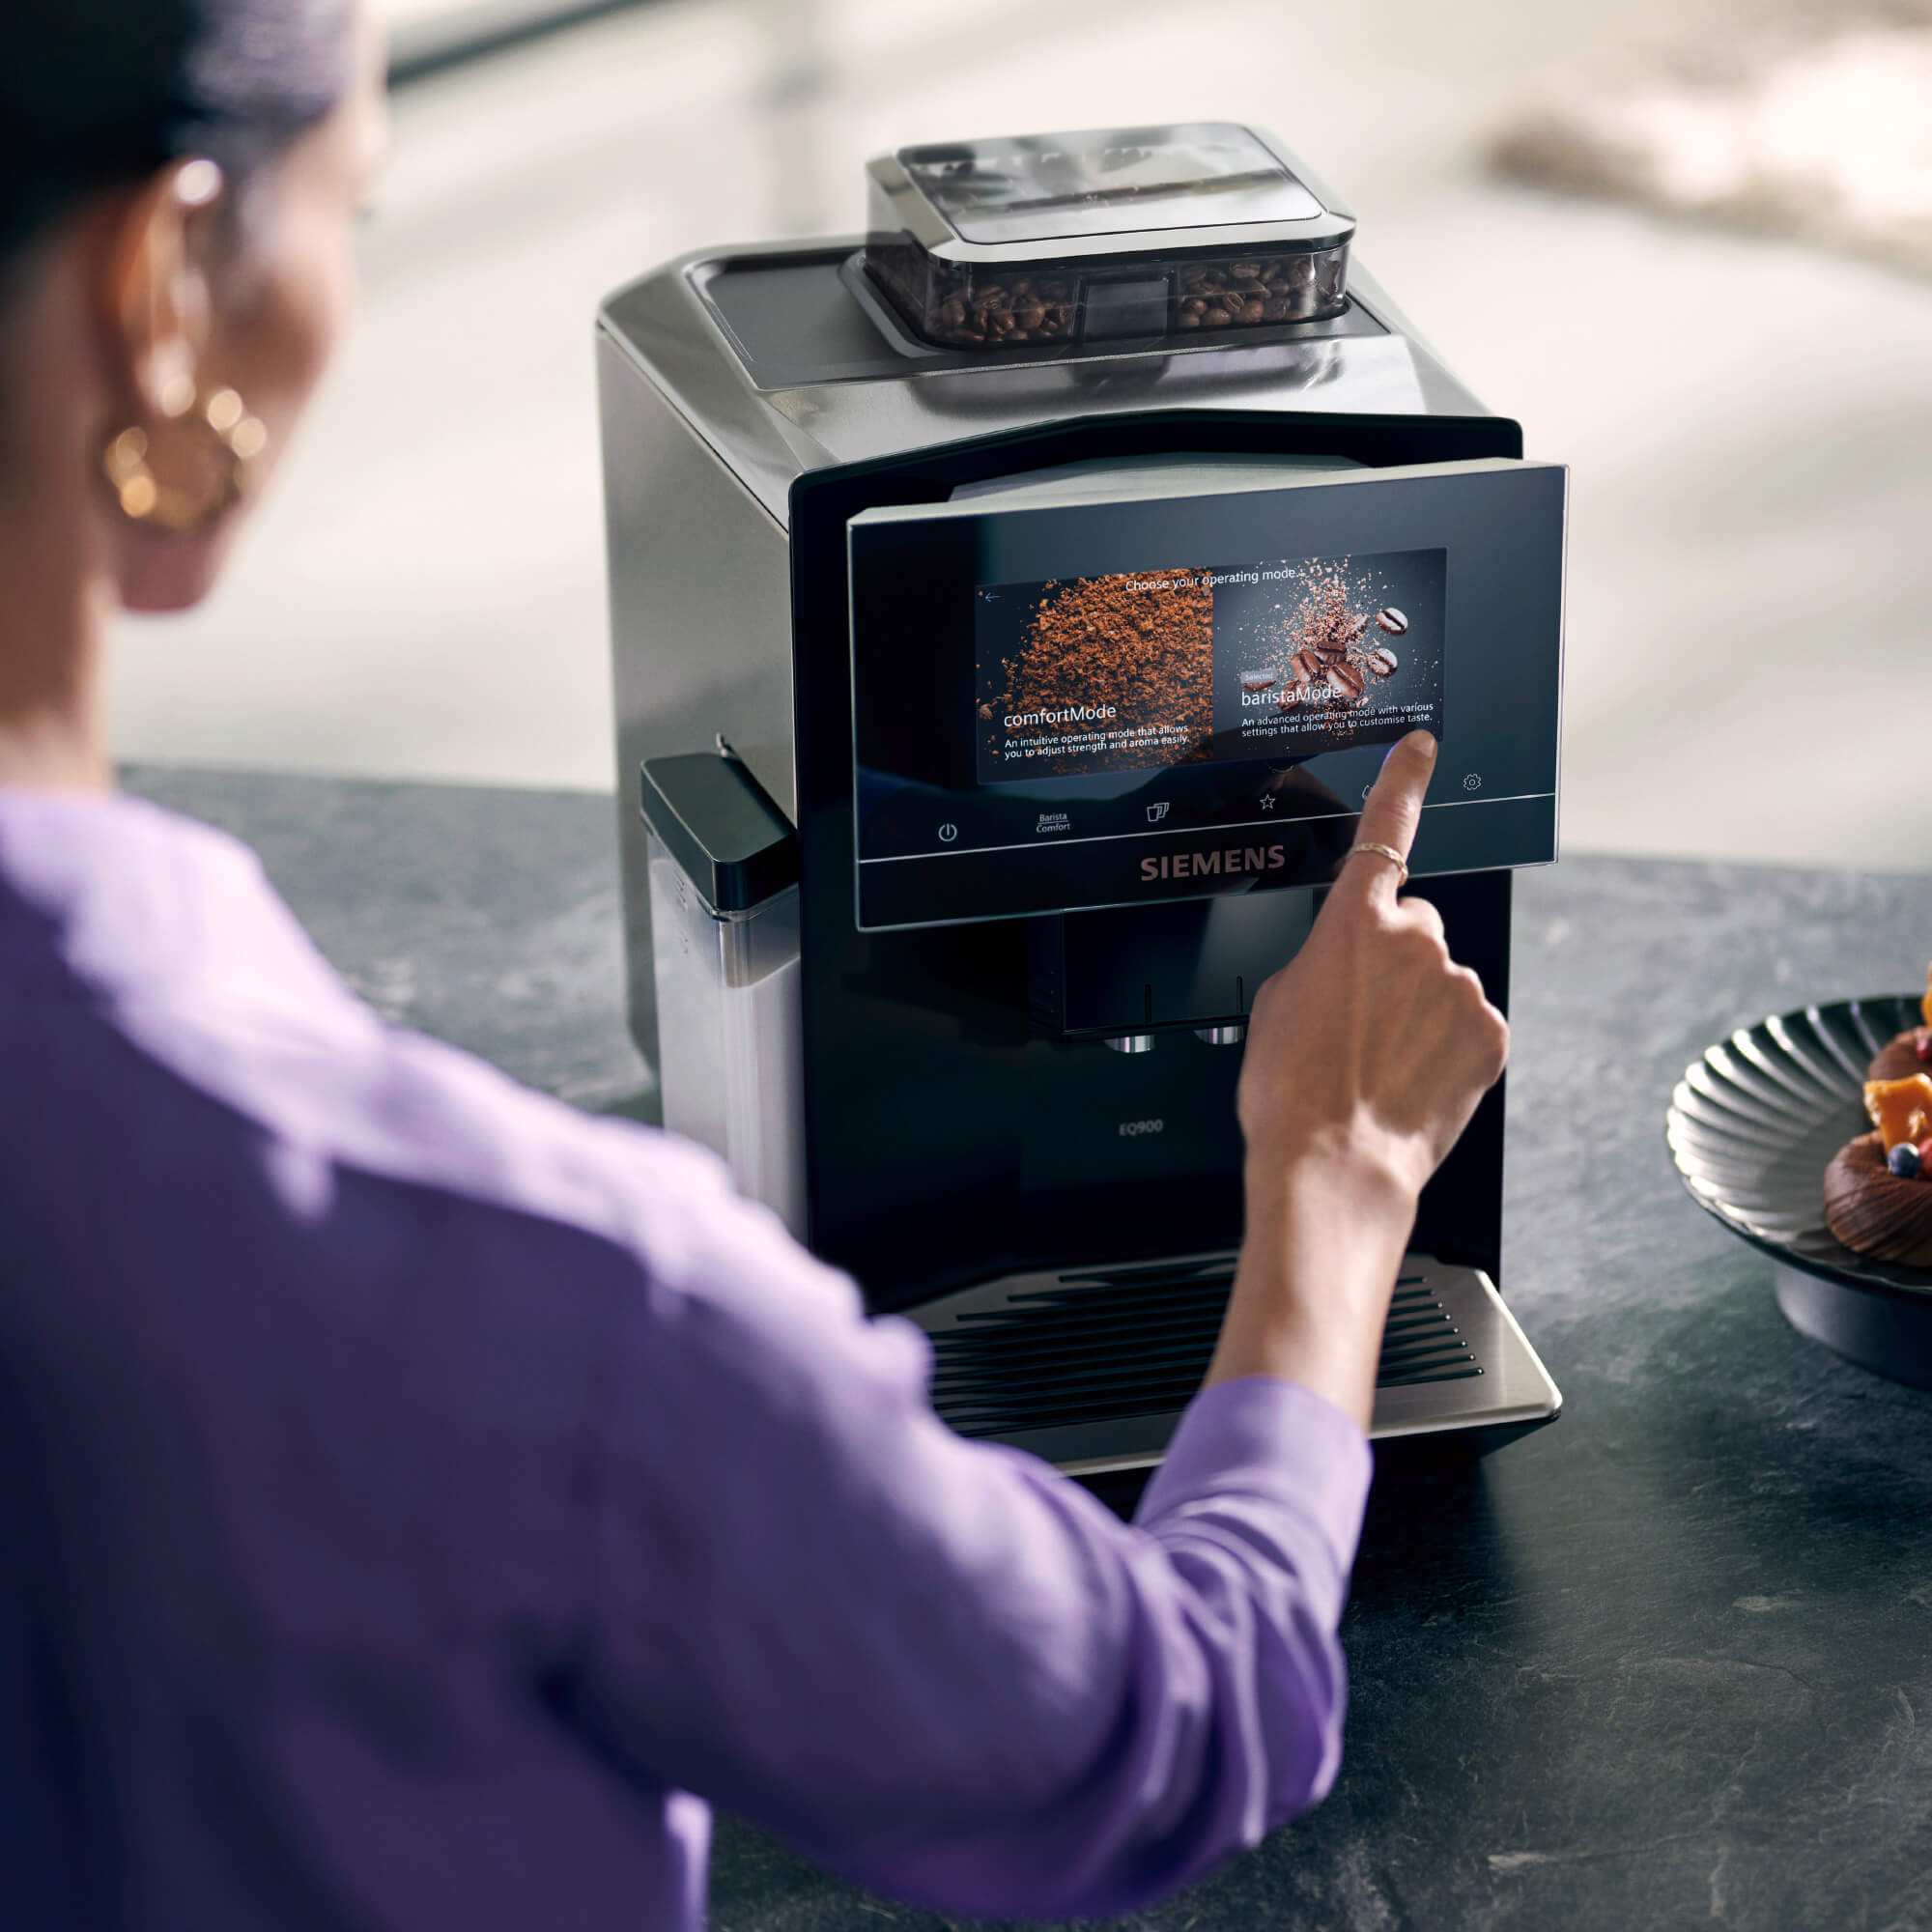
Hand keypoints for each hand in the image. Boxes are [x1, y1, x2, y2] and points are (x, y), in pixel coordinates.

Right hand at [1205, 732, 1509, 1426]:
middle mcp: (1418, 942)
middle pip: (1415, 928)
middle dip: (1395, 962)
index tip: (1423, 748)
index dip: (1404, 782)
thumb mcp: (1275, 1005)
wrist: (1333, 1165)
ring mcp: (1461, 988)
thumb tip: (1343, 967)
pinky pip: (1469, 1024)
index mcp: (1354, 923)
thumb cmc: (1291, 1093)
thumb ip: (1318, 960)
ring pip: (1442, 983)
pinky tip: (1412, 1080)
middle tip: (1360, 1021)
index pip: (1385, 831)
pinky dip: (1447, 1046)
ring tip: (1379, 1064)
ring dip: (1419, 1011)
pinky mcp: (1491, 1034)